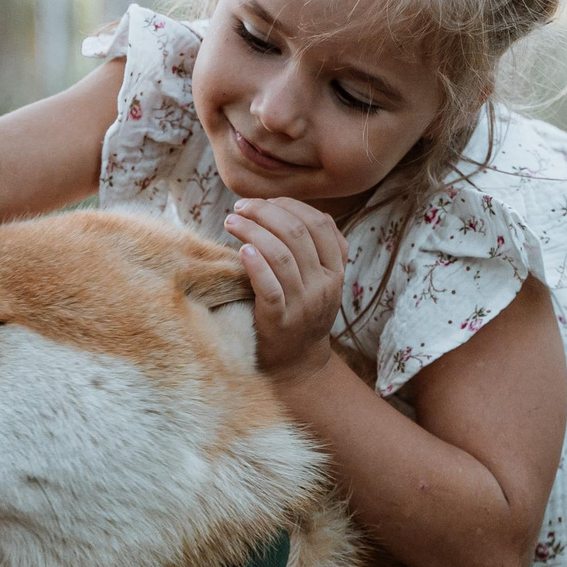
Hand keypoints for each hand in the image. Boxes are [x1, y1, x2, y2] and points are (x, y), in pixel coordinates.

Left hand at [223, 197, 345, 380]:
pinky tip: (241, 250)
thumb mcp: (322, 281)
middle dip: (265, 212)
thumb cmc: (302, 313)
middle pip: (296, 233)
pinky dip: (255, 264)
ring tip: (231, 222)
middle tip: (241, 207)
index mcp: (335, 271)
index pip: (319, 224)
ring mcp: (303, 304)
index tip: (265, 202)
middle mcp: (324, 285)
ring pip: (281, 255)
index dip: (290, 205)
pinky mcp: (280, 321)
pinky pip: (269, 287)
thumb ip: (317, 249)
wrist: (297, 364)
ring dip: (252, 231)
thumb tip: (296, 208)